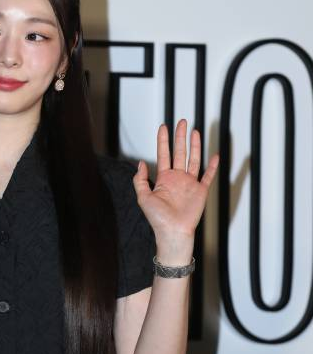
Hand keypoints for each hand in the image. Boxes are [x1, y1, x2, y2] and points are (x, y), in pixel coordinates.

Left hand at [134, 119, 218, 237]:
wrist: (173, 231)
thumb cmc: (157, 218)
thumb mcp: (143, 197)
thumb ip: (140, 180)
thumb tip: (140, 163)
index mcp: (164, 179)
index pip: (163, 154)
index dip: (163, 140)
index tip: (163, 126)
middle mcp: (177, 178)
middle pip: (180, 152)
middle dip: (180, 137)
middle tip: (182, 122)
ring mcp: (190, 184)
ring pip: (194, 159)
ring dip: (195, 146)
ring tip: (195, 131)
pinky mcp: (201, 191)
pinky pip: (208, 176)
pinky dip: (213, 166)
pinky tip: (215, 155)